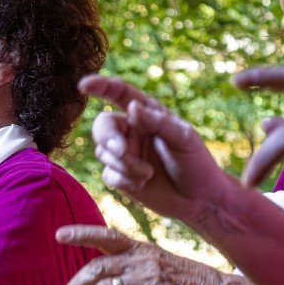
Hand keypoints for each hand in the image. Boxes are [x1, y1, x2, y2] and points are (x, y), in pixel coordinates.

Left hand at [56, 226, 235, 284]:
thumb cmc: (184, 282)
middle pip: (97, 268)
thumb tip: (102, 276)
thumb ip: (128, 266)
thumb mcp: (154, 263)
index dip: (81, 233)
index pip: (106, 235)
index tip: (58, 235)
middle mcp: (142, 260)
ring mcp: (150, 278)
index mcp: (139, 248)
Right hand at [81, 76, 239, 225]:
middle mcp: (131, 131)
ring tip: (148, 174)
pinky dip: (124, 179)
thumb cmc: (196, 162)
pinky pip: (109, 174)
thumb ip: (157, 122)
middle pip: (102, 126)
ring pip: (104, 153)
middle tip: (121, 150)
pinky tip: (143, 183)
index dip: (100, 86)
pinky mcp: (121, 177)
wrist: (200, 199)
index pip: (119, 94)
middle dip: (108, 138)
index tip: (84, 85)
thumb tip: (132, 107)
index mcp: (147, 114)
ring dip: (124, 164)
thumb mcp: (184, 137)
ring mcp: (125, 154)